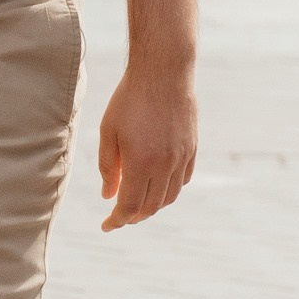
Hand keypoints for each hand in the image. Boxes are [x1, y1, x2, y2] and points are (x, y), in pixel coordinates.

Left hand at [98, 62, 196, 232]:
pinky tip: (158, 185)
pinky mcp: (192, 148)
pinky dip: (169, 190)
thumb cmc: (130, 99)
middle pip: (151, 206)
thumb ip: (108, 167)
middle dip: (133, 216)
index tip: (106, 226)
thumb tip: (108, 196)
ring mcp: (182, 157)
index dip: (117, 220)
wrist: (163, 72)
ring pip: (169, 196)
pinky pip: (183, 180)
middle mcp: (165, 165)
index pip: (130, 206)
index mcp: (141, 163)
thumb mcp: (109, 132)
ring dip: (153, 206)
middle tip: (119, 216)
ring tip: (138, 203)